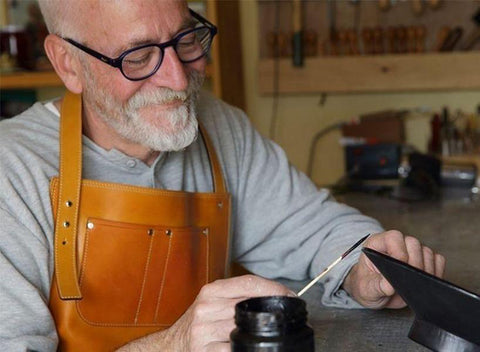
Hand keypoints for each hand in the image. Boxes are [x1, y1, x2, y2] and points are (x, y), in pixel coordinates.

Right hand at [117, 275, 294, 351]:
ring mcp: (204, 331)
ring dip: (263, 333)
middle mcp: (206, 308)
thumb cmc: (196, 324)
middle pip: (251, 305)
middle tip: (287, 316)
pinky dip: (248, 348)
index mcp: (211, 291)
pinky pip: (236, 349)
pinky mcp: (205, 351)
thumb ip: (235, 296)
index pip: (249, 282)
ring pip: (246, 329)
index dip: (273, 288)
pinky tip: (254, 347)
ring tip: (271, 333)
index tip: (289, 295)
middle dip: (273, 311)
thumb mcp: (211, 302)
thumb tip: (272, 296)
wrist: (170, 346)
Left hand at [342, 230, 445, 308]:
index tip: (400, 268)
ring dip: (426, 269)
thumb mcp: (366, 288)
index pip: (393, 237)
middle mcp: (397, 244)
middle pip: (414, 244)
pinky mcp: (424, 261)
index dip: (399, 251)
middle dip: (415, 263)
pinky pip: (438, 261)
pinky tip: (427, 283)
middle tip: (411, 280)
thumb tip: (389, 286)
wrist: (375, 293)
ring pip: (427, 252)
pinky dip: (436, 272)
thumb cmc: (366, 286)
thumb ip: (376, 286)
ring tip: (417, 284)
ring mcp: (411, 251)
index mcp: (377, 244)